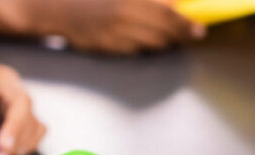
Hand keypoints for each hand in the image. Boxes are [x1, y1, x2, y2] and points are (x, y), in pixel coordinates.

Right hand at [0, 0, 205, 53]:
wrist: (55, 7)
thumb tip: (172, 3)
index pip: (167, 12)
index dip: (185, 23)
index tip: (198, 28)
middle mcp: (123, 14)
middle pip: (163, 31)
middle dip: (180, 35)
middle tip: (192, 35)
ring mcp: (115, 33)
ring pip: (150, 43)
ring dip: (164, 41)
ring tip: (172, 37)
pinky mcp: (107, 46)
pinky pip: (134, 50)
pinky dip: (145, 47)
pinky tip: (146, 41)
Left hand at [0, 57, 45, 154]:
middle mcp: (8, 82)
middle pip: (22, 102)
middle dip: (14, 128)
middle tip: (2, 148)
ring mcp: (21, 98)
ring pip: (32, 119)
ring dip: (19, 143)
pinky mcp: (28, 113)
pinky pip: (37, 130)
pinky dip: (27, 145)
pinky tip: (7, 154)